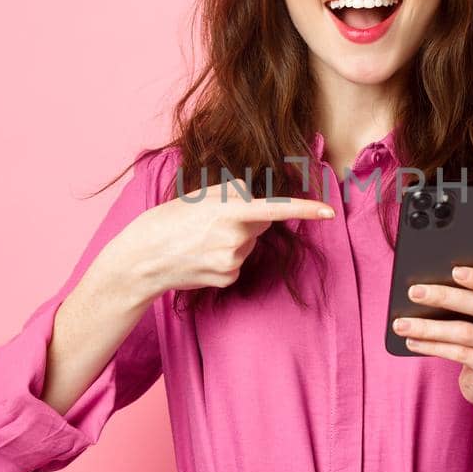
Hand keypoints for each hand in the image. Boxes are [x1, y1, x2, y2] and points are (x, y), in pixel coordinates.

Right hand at [92, 179, 333, 298]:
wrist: (143, 257)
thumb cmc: (170, 219)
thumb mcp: (201, 196)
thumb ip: (235, 194)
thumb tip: (259, 202)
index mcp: (228, 210)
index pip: (275, 209)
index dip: (305, 210)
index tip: (329, 211)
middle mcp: (234, 236)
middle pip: (262, 224)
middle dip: (247, 219)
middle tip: (212, 220)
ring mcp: (232, 260)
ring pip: (249, 244)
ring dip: (234, 239)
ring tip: (202, 239)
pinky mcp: (228, 278)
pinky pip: (239, 263)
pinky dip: (225, 259)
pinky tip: (202, 257)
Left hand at [391, 265, 472, 412]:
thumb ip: (470, 300)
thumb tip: (429, 286)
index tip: (454, 271)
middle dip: (443, 297)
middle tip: (414, 292)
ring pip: (464, 332)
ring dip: (428, 327)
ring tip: (401, 324)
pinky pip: (459, 354)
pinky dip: (432, 347)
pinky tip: (413, 341)